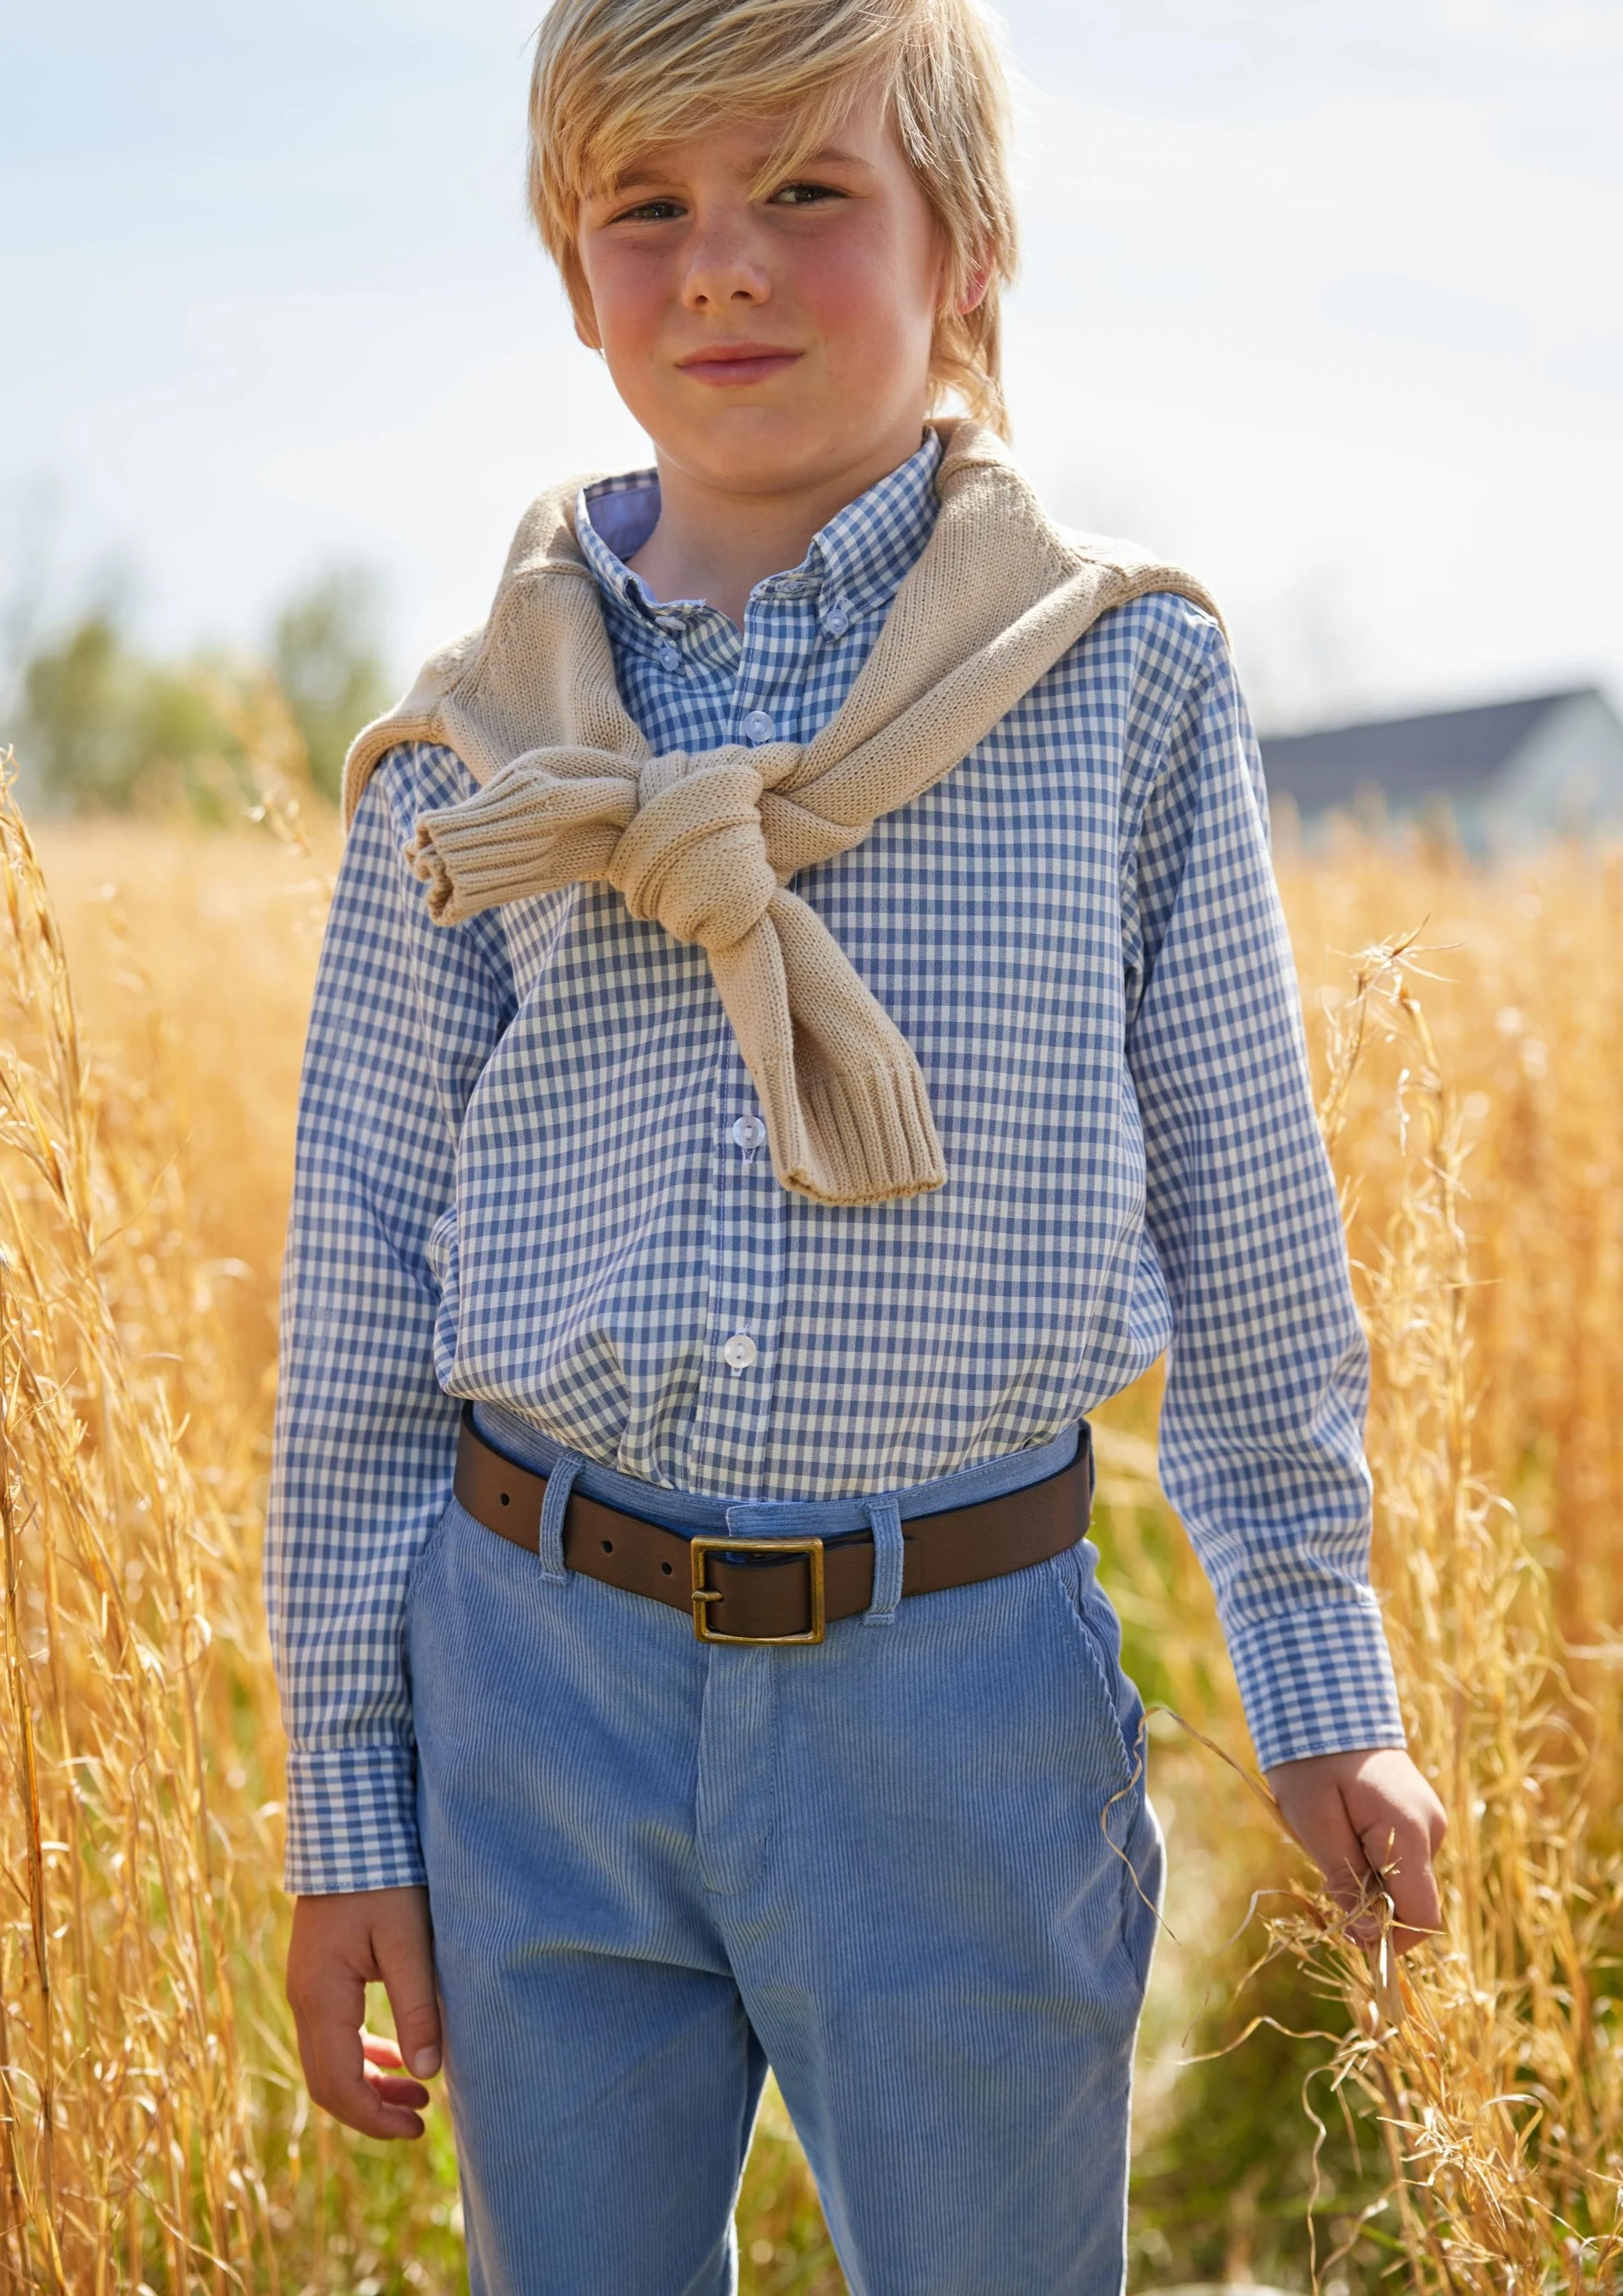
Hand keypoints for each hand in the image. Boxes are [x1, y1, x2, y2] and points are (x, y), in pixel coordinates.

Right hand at [286, 1885, 441, 2138]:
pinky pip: (333, 2033)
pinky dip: (363, 2054)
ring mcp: (306, 1987)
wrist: (350, 1827)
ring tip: (418, 2095)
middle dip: (372, 2109)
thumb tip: (428, 2072)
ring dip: (369, 2083)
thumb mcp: (409, 1942)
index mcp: (320, 1997)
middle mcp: (303, 1998)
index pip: (337, 2084)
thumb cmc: (383, 1878)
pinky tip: (397, 2056)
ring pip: (328, 2059)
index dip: (374, 2117)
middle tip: (421, 2120)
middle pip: (327, 2081)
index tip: (417, 2127)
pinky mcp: (318, 1975)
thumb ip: (417, 2008)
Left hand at [1264, 1747, 1446, 1953]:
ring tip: (1332, 1842)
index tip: (1350, 1933)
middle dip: (1372, 1906)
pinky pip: (1401, 1859)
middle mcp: (1432, 1830)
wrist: (1325, 1706)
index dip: (1392, 1939)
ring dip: (1369, 1881)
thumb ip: (1346, 1881)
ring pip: (1404, 1881)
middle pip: (1412, 1901)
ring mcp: (1430, 1822)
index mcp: (1411, 1833)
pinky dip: (1373, 1862)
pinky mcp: (1419, 1818)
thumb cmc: (1313, 1763)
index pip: (1423, 1916)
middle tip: (1327, 1875)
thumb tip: (1369, 1940)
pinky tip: (1345, 1833)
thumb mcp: (1316, 1823)